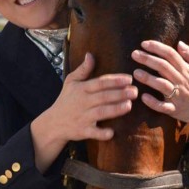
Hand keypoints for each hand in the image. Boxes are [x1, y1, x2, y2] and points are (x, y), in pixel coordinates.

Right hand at [30, 53, 136, 170]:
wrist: (53, 122)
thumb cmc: (66, 99)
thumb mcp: (71, 82)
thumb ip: (83, 69)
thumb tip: (90, 54)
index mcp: (81, 89)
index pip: (100, 83)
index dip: (114, 81)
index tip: (129, 79)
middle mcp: (83, 102)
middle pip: (103, 97)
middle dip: (120, 94)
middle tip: (135, 92)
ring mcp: (82, 117)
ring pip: (101, 113)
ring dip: (115, 110)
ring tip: (129, 105)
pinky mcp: (82, 131)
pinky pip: (93, 132)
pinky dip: (102, 133)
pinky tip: (112, 132)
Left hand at [131, 40, 188, 139]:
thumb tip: (179, 43)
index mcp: (187, 70)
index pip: (170, 55)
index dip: (157, 48)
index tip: (144, 44)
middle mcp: (181, 81)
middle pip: (163, 67)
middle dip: (148, 59)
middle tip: (134, 54)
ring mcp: (178, 96)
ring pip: (162, 85)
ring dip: (148, 78)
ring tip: (135, 73)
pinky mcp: (175, 110)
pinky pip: (163, 107)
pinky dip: (153, 102)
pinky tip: (143, 97)